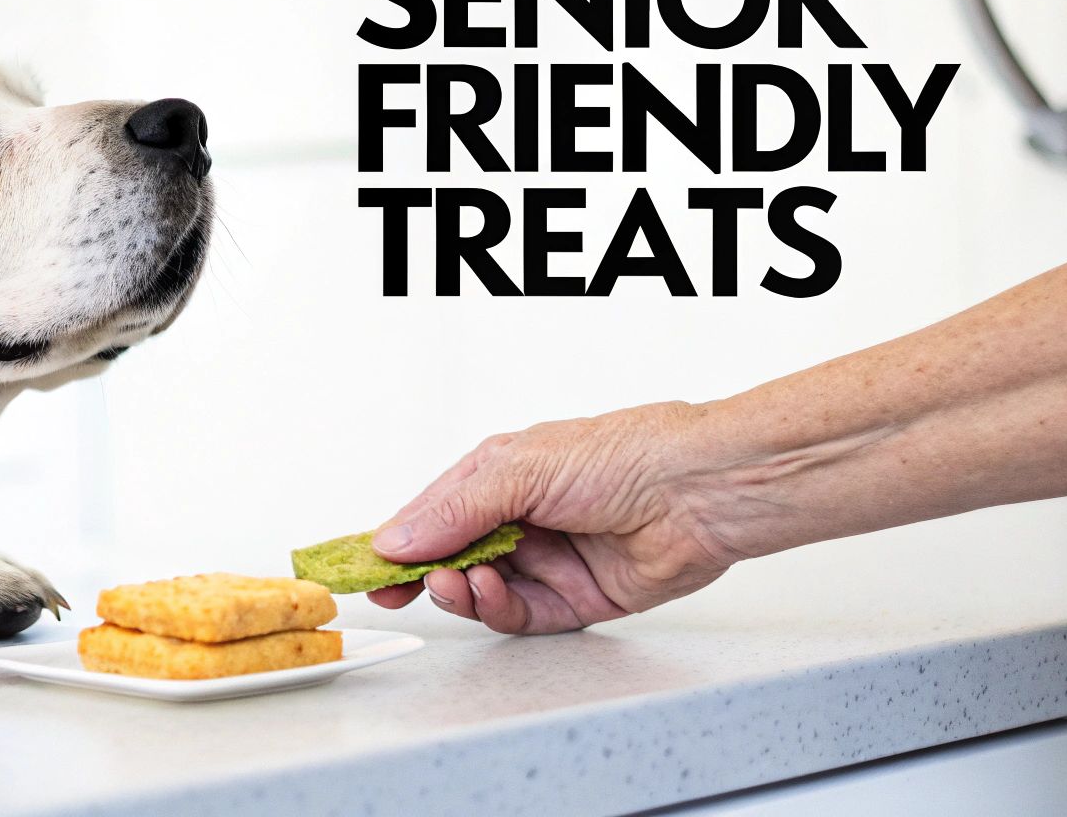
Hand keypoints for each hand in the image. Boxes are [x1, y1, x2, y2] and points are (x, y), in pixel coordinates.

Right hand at [368, 402, 744, 633]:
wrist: (701, 489)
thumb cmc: (625, 452)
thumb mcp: (518, 470)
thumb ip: (453, 511)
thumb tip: (395, 538)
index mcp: (503, 475)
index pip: (434, 514)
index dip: (397, 540)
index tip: (364, 564)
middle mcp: (525, 517)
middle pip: (454, 557)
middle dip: (421, 574)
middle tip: (394, 589)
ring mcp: (552, 558)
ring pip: (484, 590)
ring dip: (462, 590)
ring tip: (456, 582)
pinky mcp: (581, 597)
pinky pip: (525, 614)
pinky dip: (500, 608)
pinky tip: (491, 591)